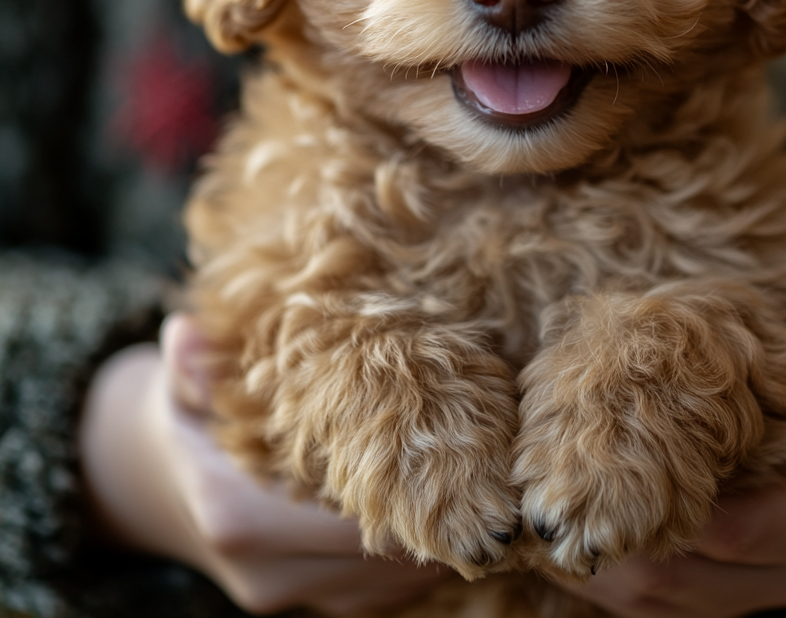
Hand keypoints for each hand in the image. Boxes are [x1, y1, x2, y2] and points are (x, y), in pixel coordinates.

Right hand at [79, 313, 450, 614]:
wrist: (158, 485)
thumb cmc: (187, 420)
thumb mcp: (182, 387)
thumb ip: (192, 365)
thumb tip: (185, 331)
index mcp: (236, 515)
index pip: (349, 516)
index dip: (412, 488)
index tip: (462, 449)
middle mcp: (266, 571)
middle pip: (382, 554)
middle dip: (439, 515)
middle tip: (492, 466)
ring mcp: (286, 595)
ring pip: (391, 583)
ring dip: (438, 540)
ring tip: (485, 485)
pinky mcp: (306, 604)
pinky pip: (381, 593)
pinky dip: (417, 558)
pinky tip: (449, 509)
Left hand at [558, 302, 785, 617]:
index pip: (743, 532)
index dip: (677, 510)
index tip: (612, 467)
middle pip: (687, 582)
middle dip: (619, 545)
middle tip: (558, 498)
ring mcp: (746, 599)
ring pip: (658, 606)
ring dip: (599, 569)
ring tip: (543, 520)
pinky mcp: (709, 607)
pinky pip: (649, 612)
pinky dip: (603, 583)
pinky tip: (556, 542)